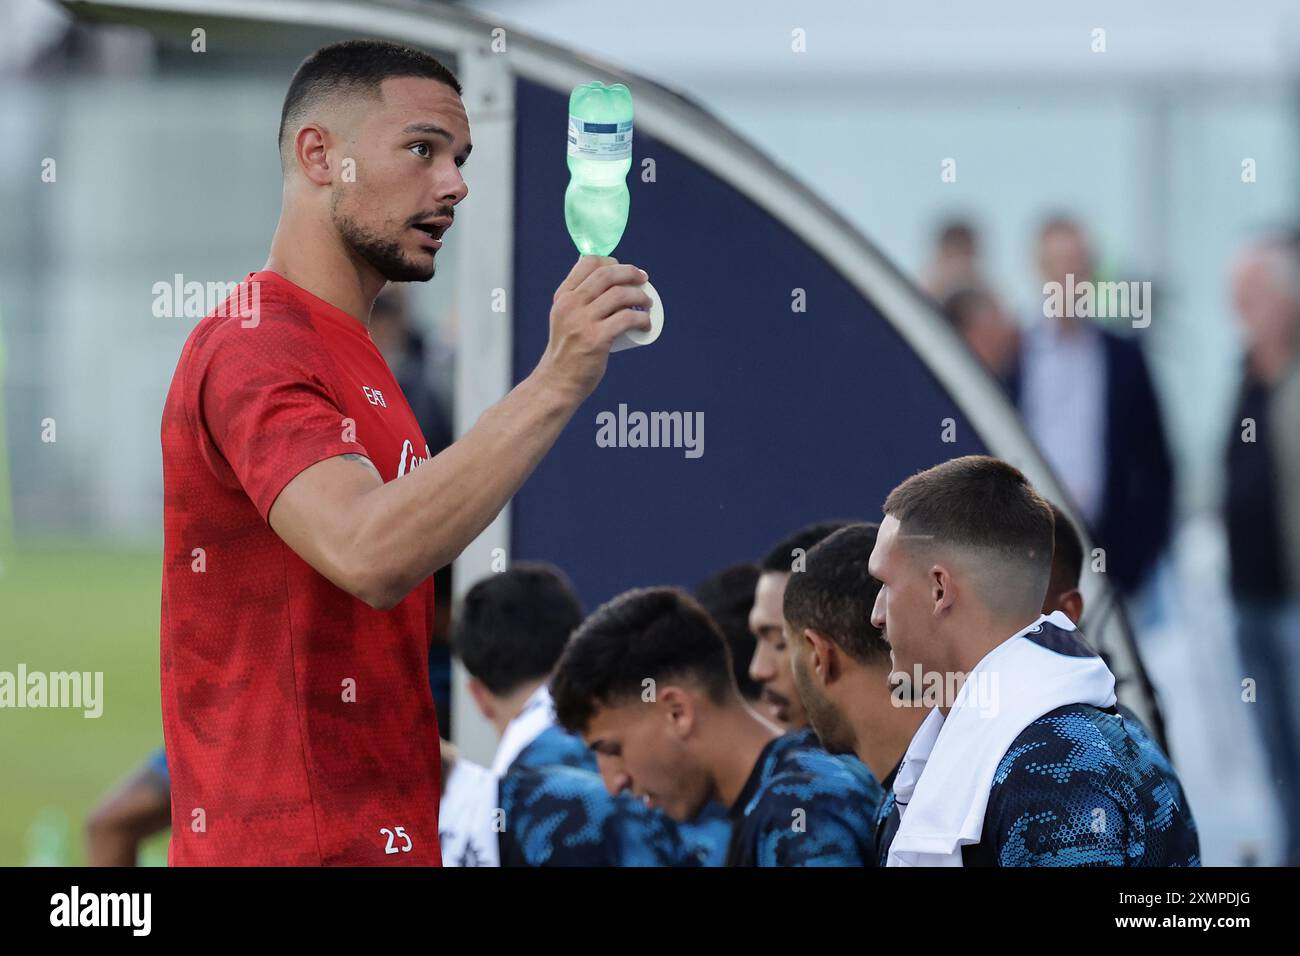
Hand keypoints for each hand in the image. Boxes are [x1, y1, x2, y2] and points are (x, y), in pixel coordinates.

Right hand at [536, 256, 652, 401]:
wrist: (558, 381)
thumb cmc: (567, 350)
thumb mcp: (564, 318)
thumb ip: (577, 301)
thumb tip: (605, 281)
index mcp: (563, 296)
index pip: (588, 262)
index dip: (612, 261)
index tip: (626, 270)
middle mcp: (571, 305)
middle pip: (607, 275)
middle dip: (631, 273)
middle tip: (643, 280)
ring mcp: (583, 322)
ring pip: (619, 295)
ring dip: (640, 295)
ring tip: (647, 304)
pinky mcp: (596, 339)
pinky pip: (627, 319)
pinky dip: (642, 318)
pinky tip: (646, 323)